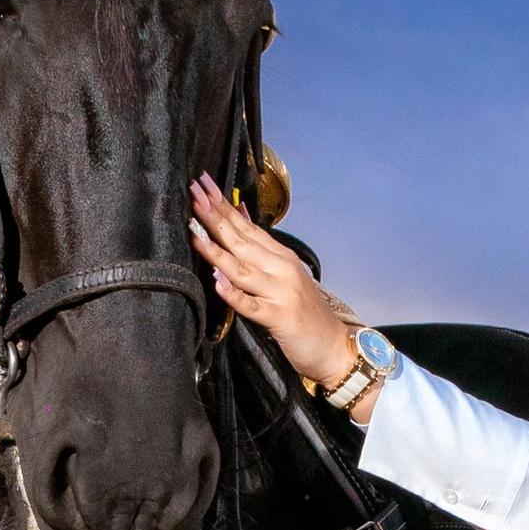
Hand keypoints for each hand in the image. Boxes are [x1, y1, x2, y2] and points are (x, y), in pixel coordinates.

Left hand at [189, 175, 359, 392]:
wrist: (334, 345)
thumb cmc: (305, 311)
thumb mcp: (285, 271)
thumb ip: (260, 244)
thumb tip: (237, 211)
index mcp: (280, 256)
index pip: (246, 225)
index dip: (222, 204)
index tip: (202, 183)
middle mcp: (281, 268)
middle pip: (241, 239)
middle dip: (215, 216)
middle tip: (194, 192)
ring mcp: (280, 292)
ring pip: (242, 268)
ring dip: (216, 249)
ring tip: (195, 231)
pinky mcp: (279, 318)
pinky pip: (251, 305)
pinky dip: (233, 293)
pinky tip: (217, 280)